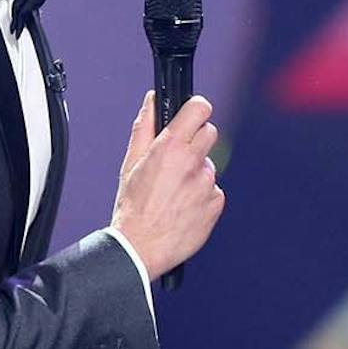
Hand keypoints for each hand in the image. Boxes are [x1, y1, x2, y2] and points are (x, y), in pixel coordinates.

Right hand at [111, 92, 224, 280]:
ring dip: (197, 172)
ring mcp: (207, 184)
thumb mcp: (131, 163)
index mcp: (170, 149)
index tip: (193, 114)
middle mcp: (192, 163)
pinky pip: (215, 189)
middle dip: (196, 140)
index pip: (199, 109)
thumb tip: (152, 100)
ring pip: (210, 165)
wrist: (141, 248)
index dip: (196, 109)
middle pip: (210, 133)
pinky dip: (203, 195)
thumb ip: (145, 127)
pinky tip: (184, 206)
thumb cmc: (133, 207)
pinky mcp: (216, 203)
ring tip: (174, 191)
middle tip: (178, 157)